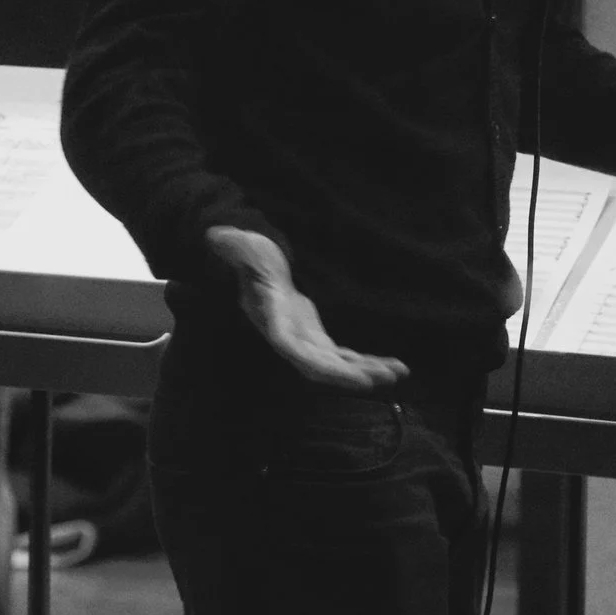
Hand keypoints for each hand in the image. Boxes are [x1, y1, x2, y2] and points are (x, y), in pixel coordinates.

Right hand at [205, 226, 408, 392]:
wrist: (254, 265)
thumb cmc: (249, 253)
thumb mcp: (241, 246)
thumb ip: (233, 245)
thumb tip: (217, 237)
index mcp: (272, 320)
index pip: (292, 348)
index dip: (318, 363)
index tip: (338, 371)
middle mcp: (289, 339)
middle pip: (320, 366)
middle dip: (349, 374)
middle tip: (381, 378)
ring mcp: (304, 341)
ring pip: (336, 365)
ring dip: (366, 370)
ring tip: (398, 372)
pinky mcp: (317, 338)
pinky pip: (343, 357)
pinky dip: (366, 362)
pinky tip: (391, 366)